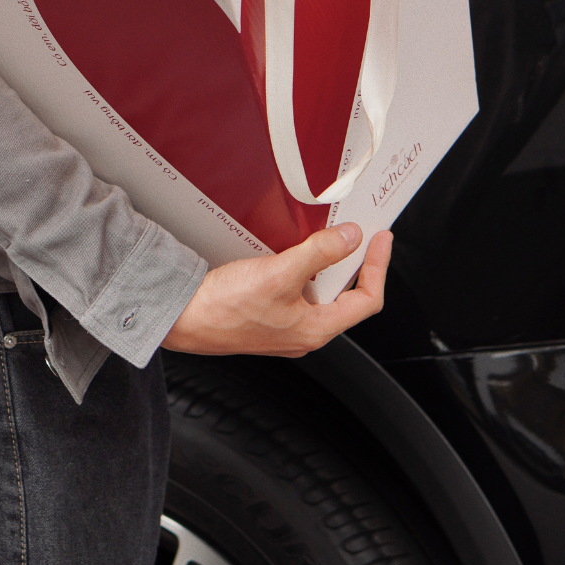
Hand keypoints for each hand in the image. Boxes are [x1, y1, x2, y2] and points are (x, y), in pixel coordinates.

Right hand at [162, 223, 391, 357]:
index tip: (381, 239)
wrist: (183, 316)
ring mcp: (285, 325)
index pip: (366, 300)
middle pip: (345, 296)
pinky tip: (291, 253)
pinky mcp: (267, 315)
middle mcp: (304, 331)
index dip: (378, 267)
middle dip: (353, 263)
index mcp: (316, 329)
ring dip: (326, 265)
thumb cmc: (225, 308)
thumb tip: (351, 238)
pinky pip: (297, 290)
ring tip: (328, 238)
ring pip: (319, 292)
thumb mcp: (280, 273)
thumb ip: (320, 253)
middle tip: (359, 233)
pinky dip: (303, 269)